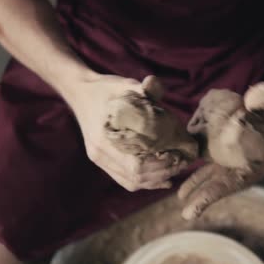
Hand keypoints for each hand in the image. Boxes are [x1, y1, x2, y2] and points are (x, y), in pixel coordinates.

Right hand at [65, 74, 192, 191]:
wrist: (81, 92)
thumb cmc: (107, 88)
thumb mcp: (124, 85)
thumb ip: (142, 88)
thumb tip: (154, 82)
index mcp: (104, 137)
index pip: (135, 165)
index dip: (159, 166)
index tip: (178, 156)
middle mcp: (100, 152)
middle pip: (135, 177)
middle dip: (162, 173)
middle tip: (182, 163)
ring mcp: (99, 158)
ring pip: (130, 181)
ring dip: (155, 180)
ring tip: (175, 169)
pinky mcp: (102, 159)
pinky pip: (124, 178)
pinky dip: (145, 181)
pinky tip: (162, 178)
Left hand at [179, 83, 263, 218]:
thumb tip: (253, 99)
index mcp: (263, 158)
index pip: (241, 178)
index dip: (222, 189)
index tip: (206, 199)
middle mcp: (246, 163)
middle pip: (224, 184)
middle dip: (205, 197)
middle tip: (187, 212)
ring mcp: (234, 158)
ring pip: (214, 175)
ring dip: (197, 185)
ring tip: (180, 197)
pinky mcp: (222, 150)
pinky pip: (207, 161)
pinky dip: (195, 168)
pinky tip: (180, 169)